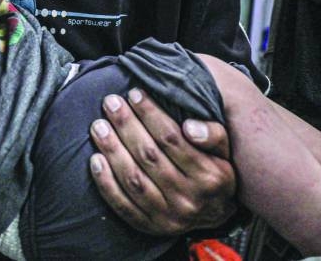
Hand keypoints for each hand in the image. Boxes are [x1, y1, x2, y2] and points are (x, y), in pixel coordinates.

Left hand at [88, 88, 236, 235]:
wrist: (216, 216)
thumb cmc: (215, 172)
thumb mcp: (225, 151)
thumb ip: (213, 134)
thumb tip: (189, 126)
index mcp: (209, 176)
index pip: (172, 139)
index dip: (150, 114)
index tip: (135, 94)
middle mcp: (189, 198)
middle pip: (149, 156)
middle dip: (127, 126)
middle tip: (111, 102)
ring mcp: (168, 216)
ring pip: (134, 179)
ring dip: (112, 150)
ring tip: (99, 126)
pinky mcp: (150, 226)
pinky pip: (123, 205)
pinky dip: (106, 183)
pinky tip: (95, 160)